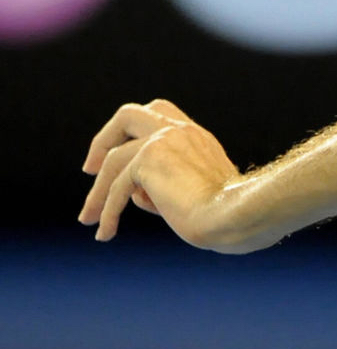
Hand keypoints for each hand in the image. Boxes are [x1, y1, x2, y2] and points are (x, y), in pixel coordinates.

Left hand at [79, 99, 248, 249]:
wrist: (237, 216)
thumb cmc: (230, 216)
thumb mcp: (200, 194)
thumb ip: (169, 185)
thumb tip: (137, 195)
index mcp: (198, 138)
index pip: (159, 117)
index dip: (133, 134)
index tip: (119, 159)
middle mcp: (181, 132)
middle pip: (129, 115)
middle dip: (104, 140)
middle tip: (90, 169)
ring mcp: (164, 141)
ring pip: (114, 160)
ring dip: (97, 193)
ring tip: (88, 219)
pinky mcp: (149, 160)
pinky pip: (118, 188)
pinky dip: (107, 212)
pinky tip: (106, 233)